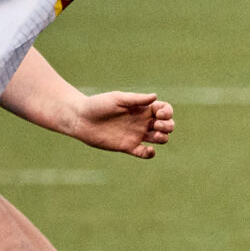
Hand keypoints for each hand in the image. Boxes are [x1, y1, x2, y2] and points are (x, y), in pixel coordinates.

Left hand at [60, 90, 175, 158]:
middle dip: (169, 125)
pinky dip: (150, 153)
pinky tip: (148, 150)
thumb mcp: (117, 99)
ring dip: (163, 138)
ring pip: (160, 139)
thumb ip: (136, 99)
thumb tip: (155, 96)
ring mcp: (136, 135)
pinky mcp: (128, 147)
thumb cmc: (98, 104)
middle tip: (157, 124)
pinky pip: (144, 153)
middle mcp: (142, 122)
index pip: (165, 110)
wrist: (81, 119)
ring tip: (154, 135)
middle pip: (167, 125)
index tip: (158, 113)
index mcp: (142, 108)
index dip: (167, 112)